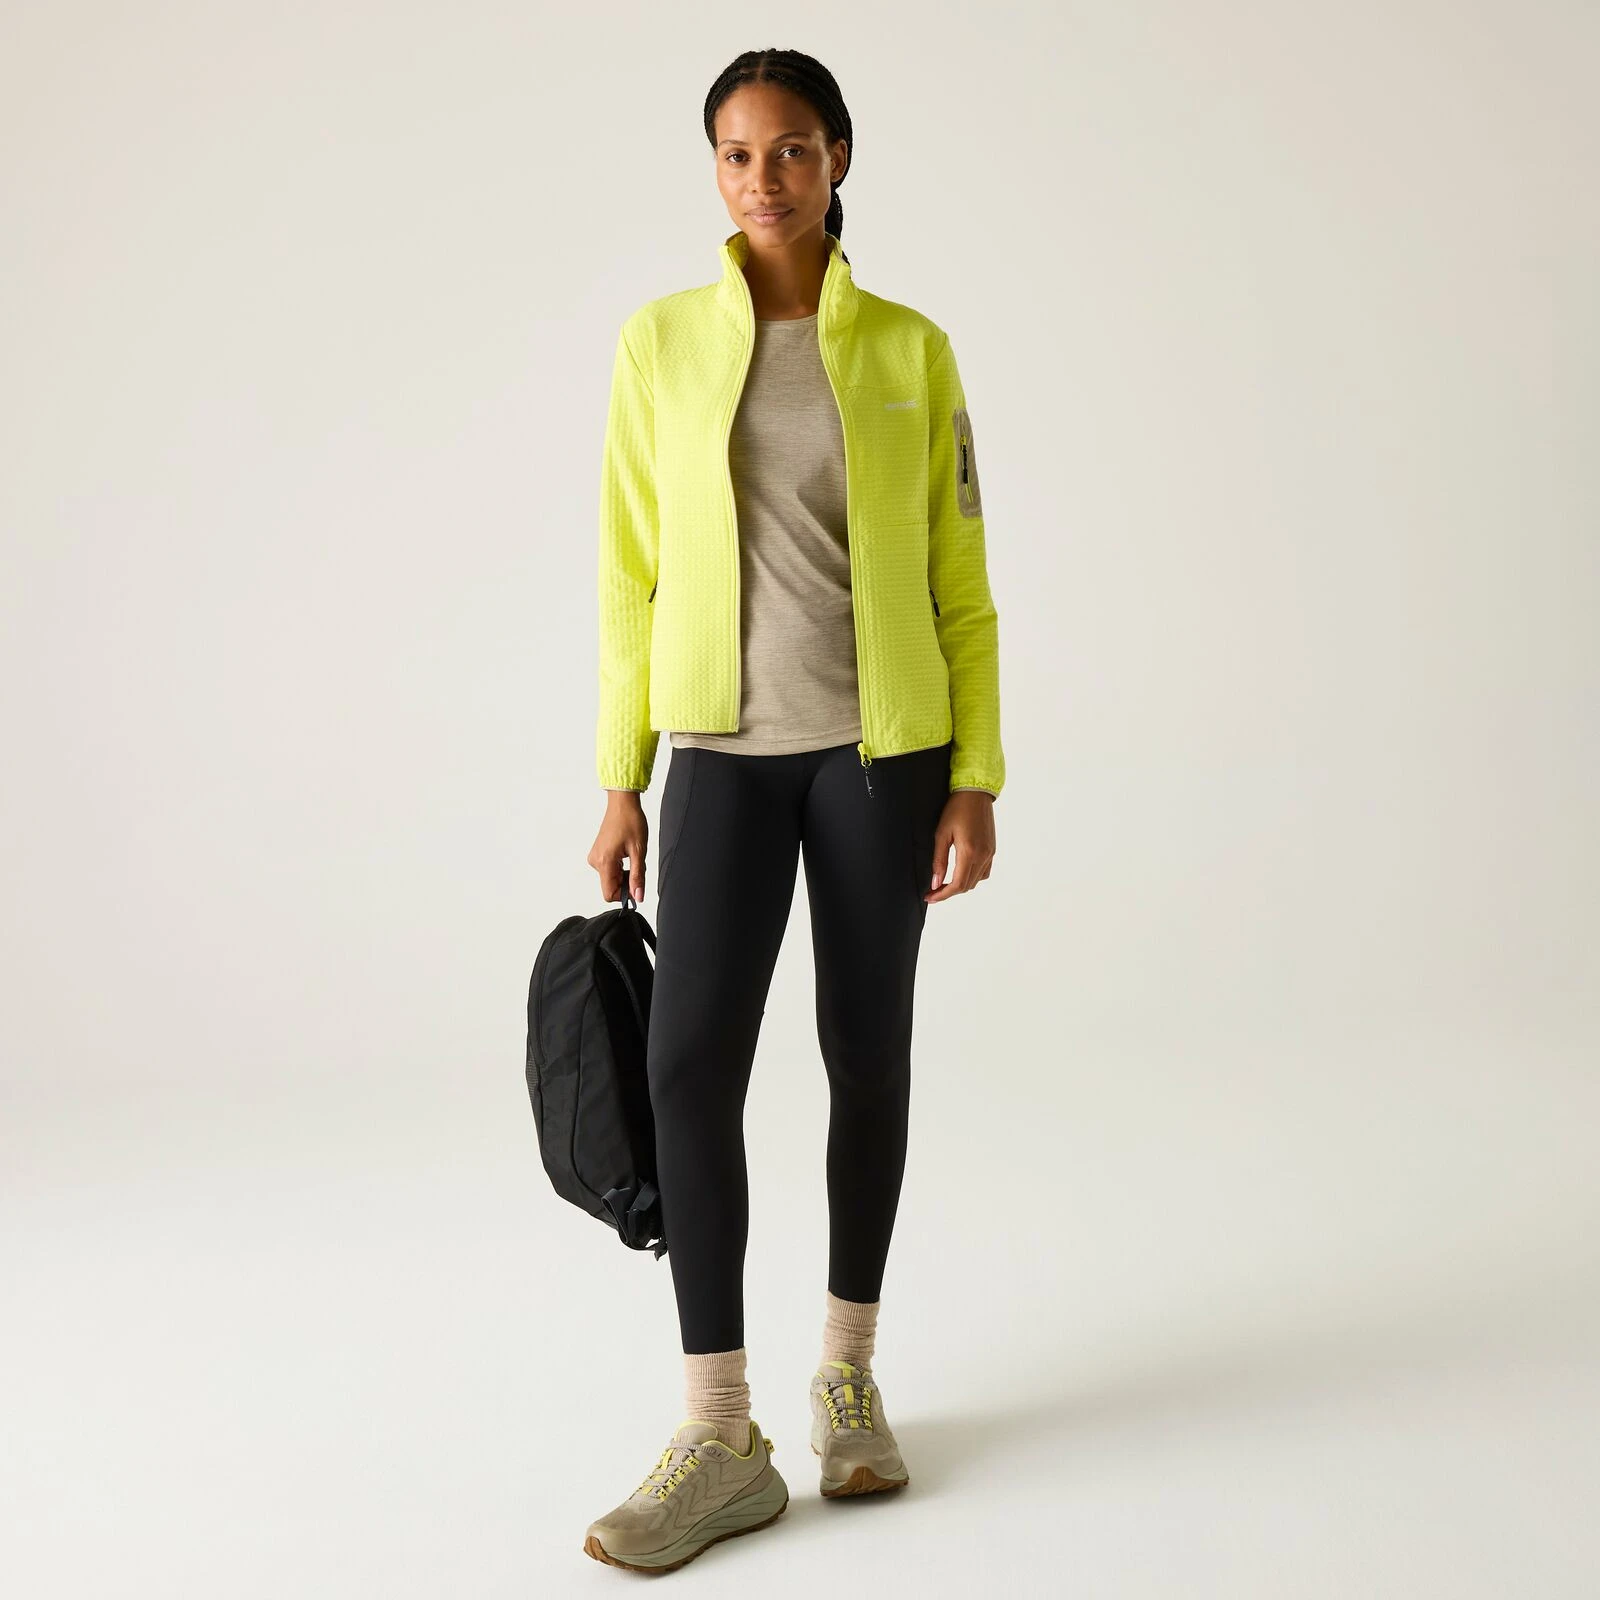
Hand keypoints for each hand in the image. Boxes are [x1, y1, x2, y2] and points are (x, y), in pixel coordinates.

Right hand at [590, 790, 647, 904]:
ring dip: (623, 873)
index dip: (624, 895)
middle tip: (637, 864)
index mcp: (604, 862)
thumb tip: (638, 896)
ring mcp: (595, 857)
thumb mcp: (639, 851)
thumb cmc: (631, 821)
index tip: (636, 886)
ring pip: (610, 878)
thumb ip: (638, 876)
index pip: (608, 894)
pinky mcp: (597, 853)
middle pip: (610, 886)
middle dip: (626, 882)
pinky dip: (619, 867)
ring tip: (632, 855)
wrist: (622, 803)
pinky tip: (626, 853)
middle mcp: (595, 861)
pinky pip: (608, 869)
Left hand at [926, 791, 995, 902]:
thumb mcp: (941, 834)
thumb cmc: (956, 809)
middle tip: (933, 891)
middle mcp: (983, 855)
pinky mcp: (992, 850)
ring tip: (944, 883)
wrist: (975, 794)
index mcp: (969, 852)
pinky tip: (960, 873)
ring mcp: (990, 853)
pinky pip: (984, 872)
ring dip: (960, 886)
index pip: (957, 884)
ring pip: (976, 881)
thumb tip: (935, 883)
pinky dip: (972, 878)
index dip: (942, 895)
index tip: (930, 897)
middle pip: (966, 886)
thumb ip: (939, 861)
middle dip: (948, 892)